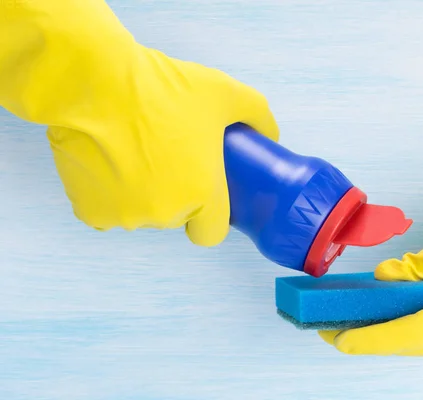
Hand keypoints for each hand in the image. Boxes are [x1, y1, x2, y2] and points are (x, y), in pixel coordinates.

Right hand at [1, 1, 278, 245]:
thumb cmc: (162, 89)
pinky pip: (108, 209)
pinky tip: (110, 159)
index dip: (210, 215)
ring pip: (141, 213)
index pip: (212, 233)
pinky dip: (110, 191)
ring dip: (142, 193)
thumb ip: (257, 115)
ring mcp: (126, 216)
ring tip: (136, 150)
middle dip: (176, 194)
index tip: (203, 191)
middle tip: (169, 155)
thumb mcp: (225, 93)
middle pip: (176, 217)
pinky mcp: (91, 211)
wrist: (94, 84)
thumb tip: (270, 133)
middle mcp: (165, 214)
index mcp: (202, 195)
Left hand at [319, 184, 422, 355]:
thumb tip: (387, 276)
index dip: (371, 338)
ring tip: (354, 318)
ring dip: (391, 332)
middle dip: (372, 337)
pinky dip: (413, 323)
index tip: (338, 338)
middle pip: (414, 342)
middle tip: (332, 325)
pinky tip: (391, 310)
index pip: (411, 333)